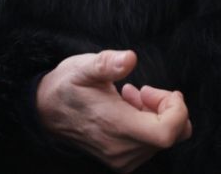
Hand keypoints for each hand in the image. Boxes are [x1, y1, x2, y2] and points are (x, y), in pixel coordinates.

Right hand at [37, 49, 192, 171]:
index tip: (155, 90)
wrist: (45, 111)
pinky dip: (150, 124)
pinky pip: (151, 146)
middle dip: (166, 107)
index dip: (175, 109)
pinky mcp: (121, 161)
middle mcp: (121, 149)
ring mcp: (122, 159)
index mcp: (116, 126)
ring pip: (164, 140)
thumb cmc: (66, 86)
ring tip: (131, 95)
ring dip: (156, 114)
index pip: (167, 132)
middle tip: (144, 89)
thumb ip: (107, 63)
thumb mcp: (83, 67)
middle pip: (172, 135)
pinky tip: (129, 107)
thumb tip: (129, 58)